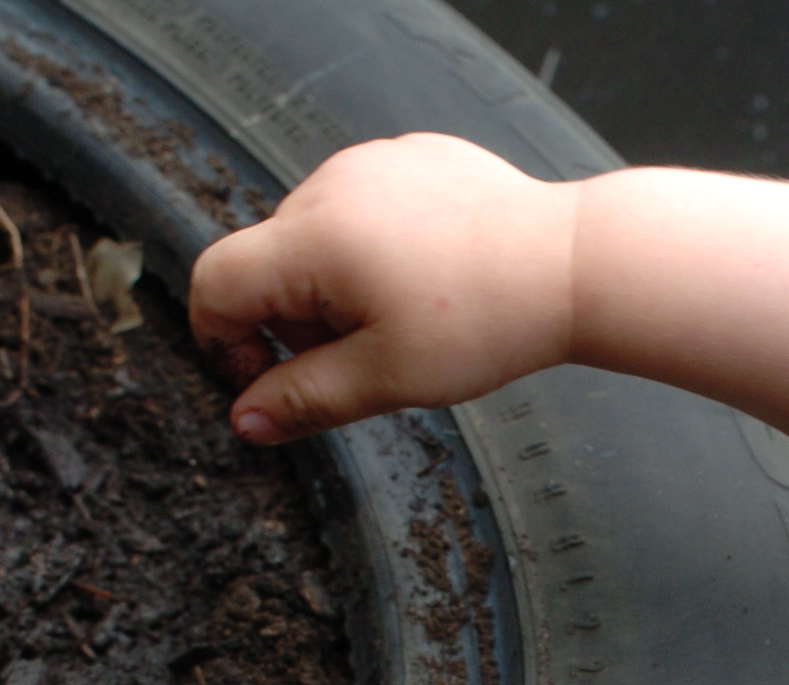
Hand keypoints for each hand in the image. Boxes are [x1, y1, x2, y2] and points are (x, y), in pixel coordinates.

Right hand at [188, 133, 577, 444]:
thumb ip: (304, 399)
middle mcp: (331, 184)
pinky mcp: (409, 159)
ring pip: (314, 238)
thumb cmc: (489, 319)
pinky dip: (374, 252)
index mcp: (312, 236)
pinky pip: (361, 210)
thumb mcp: (386, 378)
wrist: (572, 263)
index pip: (216, 281)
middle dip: (296, 323)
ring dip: (334, 289)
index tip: (267, 381)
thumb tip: (244, 421)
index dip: (224, 342)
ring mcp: (371, 163)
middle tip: (364, 359)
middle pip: (268, 264)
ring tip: (405, 318)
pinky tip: (429, 280)